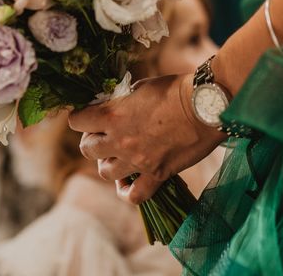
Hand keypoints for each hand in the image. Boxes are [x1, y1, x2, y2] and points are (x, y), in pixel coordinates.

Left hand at [68, 74, 225, 203]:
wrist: (206, 106)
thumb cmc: (174, 90)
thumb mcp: (139, 88)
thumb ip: (119, 101)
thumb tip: (108, 105)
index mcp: (112, 115)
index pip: (76, 121)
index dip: (79, 117)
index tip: (86, 116)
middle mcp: (120, 141)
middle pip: (87, 149)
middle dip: (92, 140)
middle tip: (104, 135)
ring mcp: (137, 161)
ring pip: (105, 171)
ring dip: (107, 163)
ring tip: (116, 156)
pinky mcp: (157, 174)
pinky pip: (134, 195)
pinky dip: (126, 191)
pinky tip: (125, 183)